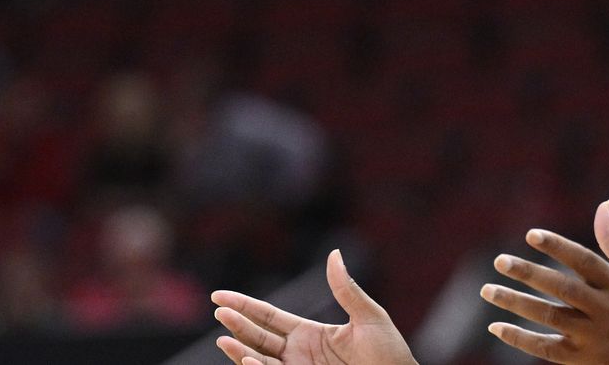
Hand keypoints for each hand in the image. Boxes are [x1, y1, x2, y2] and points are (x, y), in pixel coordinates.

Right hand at [212, 249, 416, 364]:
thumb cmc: (389, 352)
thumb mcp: (368, 316)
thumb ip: (345, 289)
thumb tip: (334, 254)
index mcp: (310, 333)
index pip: (269, 317)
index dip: (244, 306)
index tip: (219, 296)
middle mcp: (299, 353)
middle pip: (258, 337)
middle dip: (237, 325)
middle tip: (220, 311)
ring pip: (260, 360)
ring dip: (240, 351)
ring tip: (224, 340)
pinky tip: (249, 359)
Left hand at [481, 200, 608, 363]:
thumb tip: (602, 206)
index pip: (583, 260)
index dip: (557, 246)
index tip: (531, 235)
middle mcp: (604, 308)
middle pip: (561, 287)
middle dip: (528, 273)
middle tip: (499, 261)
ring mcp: (593, 336)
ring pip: (549, 317)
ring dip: (516, 303)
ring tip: (489, 290)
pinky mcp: (585, 359)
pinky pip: (547, 348)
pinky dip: (521, 339)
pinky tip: (498, 326)